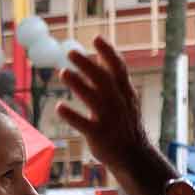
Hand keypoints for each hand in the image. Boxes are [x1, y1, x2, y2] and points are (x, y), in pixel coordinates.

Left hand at [58, 38, 165, 187]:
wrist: (135, 157)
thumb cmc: (126, 124)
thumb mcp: (125, 99)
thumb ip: (112, 78)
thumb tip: (100, 54)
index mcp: (126, 93)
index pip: (119, 68)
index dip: (108, 52)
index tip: (96, 38)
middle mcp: (118, 103)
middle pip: (103, 80)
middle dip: (87, 65)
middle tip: (70, 53)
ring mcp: (109, 120)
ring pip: (93, 99)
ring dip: (78, 84)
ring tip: (63, 73)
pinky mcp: (99, 136)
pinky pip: (83, 124)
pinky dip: (71, 115)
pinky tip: (60, 107)